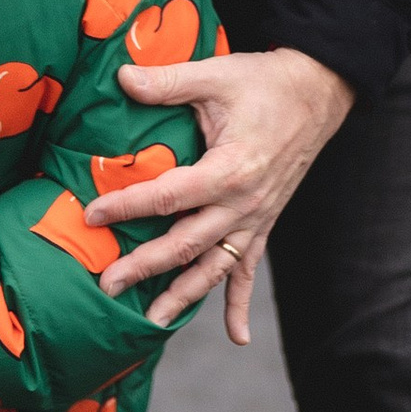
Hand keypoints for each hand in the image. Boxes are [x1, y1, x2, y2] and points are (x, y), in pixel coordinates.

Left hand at [85, 47, 355, 343]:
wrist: (318, 92)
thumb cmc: (264, 81)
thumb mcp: (215, 75)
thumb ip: (168, 81)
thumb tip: (121, 76)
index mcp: (230, 168)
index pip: (170, 195)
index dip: (128, 205)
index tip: (92, 214)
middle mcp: (244, 202)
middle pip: (187, 243)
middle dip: (145, 266)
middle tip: (108, 284)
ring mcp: (256, 217)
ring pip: (214, 266)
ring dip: (183, 295)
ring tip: (153, 321)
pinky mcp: (264, 222)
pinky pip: (249, 268)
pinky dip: (241, 303)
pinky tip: (238, 337)